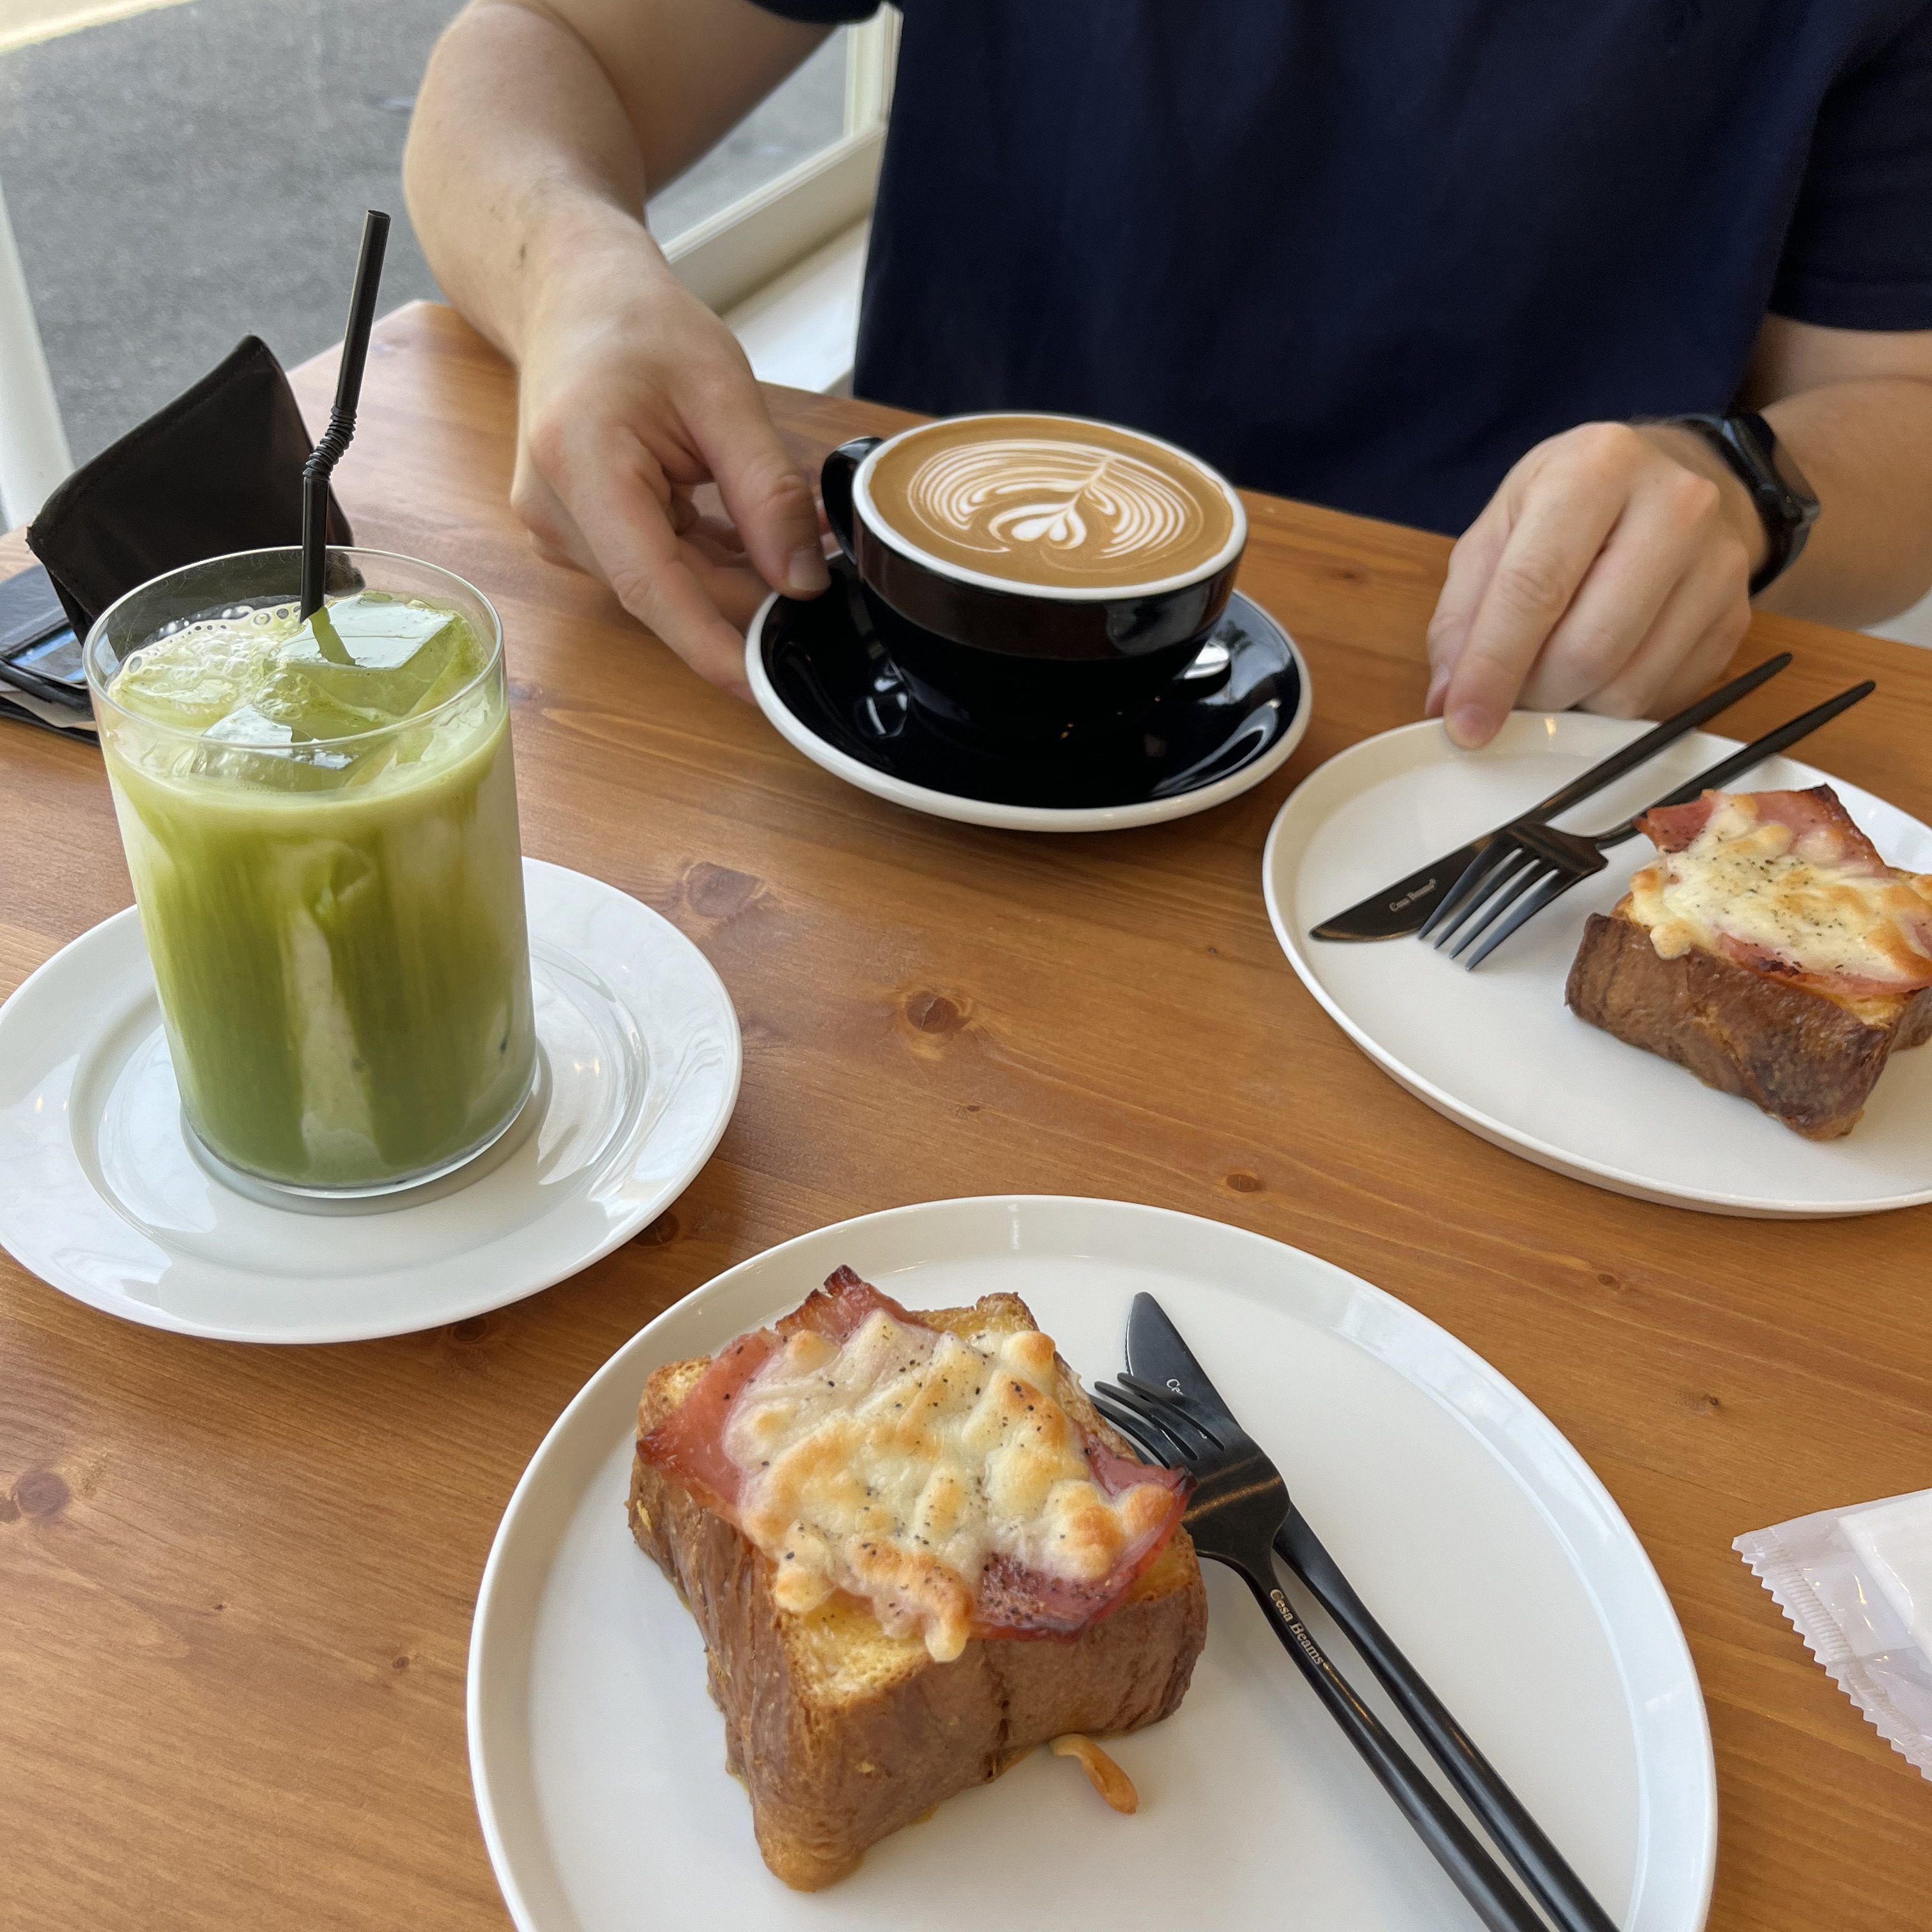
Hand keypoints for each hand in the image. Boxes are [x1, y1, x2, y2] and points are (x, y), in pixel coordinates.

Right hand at [510, 229, 828, 694]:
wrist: (568, 293)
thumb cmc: (636, 324)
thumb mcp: (722, 392)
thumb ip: (766, 492)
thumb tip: (801, 582)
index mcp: (581, 467)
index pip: (653, 588)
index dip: (712, 646)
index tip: (764, 688)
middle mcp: (556, 512)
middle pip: (667, 592)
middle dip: (748, 596)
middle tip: (824, 573)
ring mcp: (559, 529)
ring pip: (666, 585)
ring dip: (734, 576)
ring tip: (792, 535)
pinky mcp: (578, 534)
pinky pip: (655, 568)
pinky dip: (709, 560)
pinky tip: (751, 536)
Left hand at [1425, 422, 1762, 746]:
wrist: (1668, 482)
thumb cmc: (1567, 508)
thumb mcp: (1497, 533)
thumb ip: (1460, 616)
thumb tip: (1449, 701)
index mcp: (1597, 466)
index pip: (1536, 587)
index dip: (1493, 667)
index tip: (1464, 724)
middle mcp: (1675, 506)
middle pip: (1589, 647)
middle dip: (1534, 695)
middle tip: (1510, 696)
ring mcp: (1718, 563)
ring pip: (1628, 685)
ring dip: (1572, 705)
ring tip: (1553, 675)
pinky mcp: (1735, 617)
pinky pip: (1662, 698)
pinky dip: (1613, 707)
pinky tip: (1600, 671)